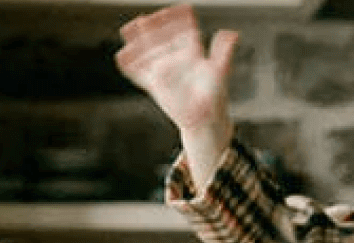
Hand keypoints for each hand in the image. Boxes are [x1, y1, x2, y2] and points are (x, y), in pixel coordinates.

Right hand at [117, 5, 235, 181]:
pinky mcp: (156, 85)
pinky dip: (131, 67)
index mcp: (192, 51)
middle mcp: (176, 57)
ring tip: (127, 31)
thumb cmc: (215, 96)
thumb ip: (224, 53)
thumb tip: (231, 34)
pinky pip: (140, 74)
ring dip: (138, 43)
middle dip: (152, 28)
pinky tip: (121, 58)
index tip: (169, 12)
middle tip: (143, 19)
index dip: (176, 18)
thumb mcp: (220, 72)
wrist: (205, 118)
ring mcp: (164, 70)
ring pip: (148, 52)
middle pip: (161, 37)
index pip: (182, 29)